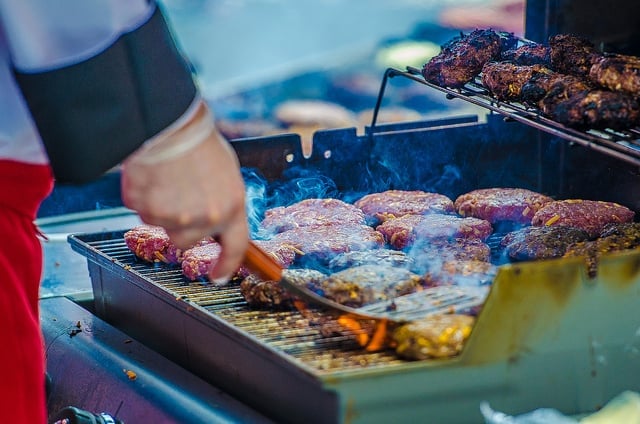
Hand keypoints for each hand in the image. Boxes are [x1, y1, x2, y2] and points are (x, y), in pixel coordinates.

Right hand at [121, 108, 247, 281]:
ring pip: (161, 224)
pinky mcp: (147, 209)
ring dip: (160, 208)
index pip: (235, 248)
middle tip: (178, 195)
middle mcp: (205, 218)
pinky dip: (142, 195)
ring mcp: (175, 217)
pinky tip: (151, 174)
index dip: (226, 265)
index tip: (218, 276)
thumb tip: (217, 218)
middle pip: (187, 240)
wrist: (169, 124)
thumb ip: (222, 201)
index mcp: (231, 206)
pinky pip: (140, 209)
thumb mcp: (226, 173)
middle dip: (181, 224)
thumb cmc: (198, 142)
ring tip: (166, 178)